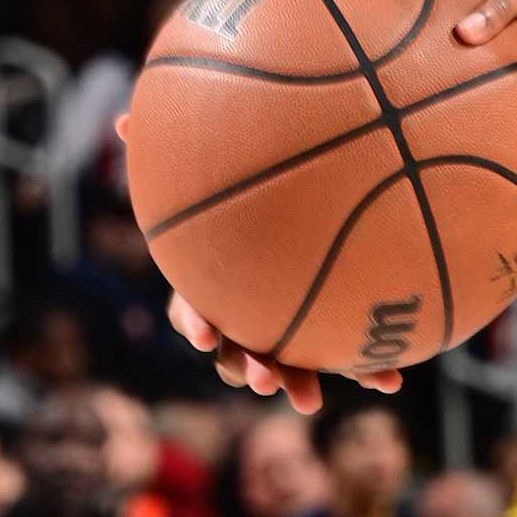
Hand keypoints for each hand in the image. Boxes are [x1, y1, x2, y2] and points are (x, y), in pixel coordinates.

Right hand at [114, 111, 399, 413]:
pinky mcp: (322, 333)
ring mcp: (282, 328)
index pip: (194, 306)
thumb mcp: (210, 173)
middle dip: (248, 368)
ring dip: (295, 383)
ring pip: (283, 364)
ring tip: (309, 401)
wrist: (298, 218)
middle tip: (263, 378)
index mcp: (212, 283)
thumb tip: (126, 115)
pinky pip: (342, 354)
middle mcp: (243, 312)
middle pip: (237, 349)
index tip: (205, 334)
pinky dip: (366, 368)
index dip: (196, 323)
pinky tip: (391, 380)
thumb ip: (172, 151)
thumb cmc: (238, 198)